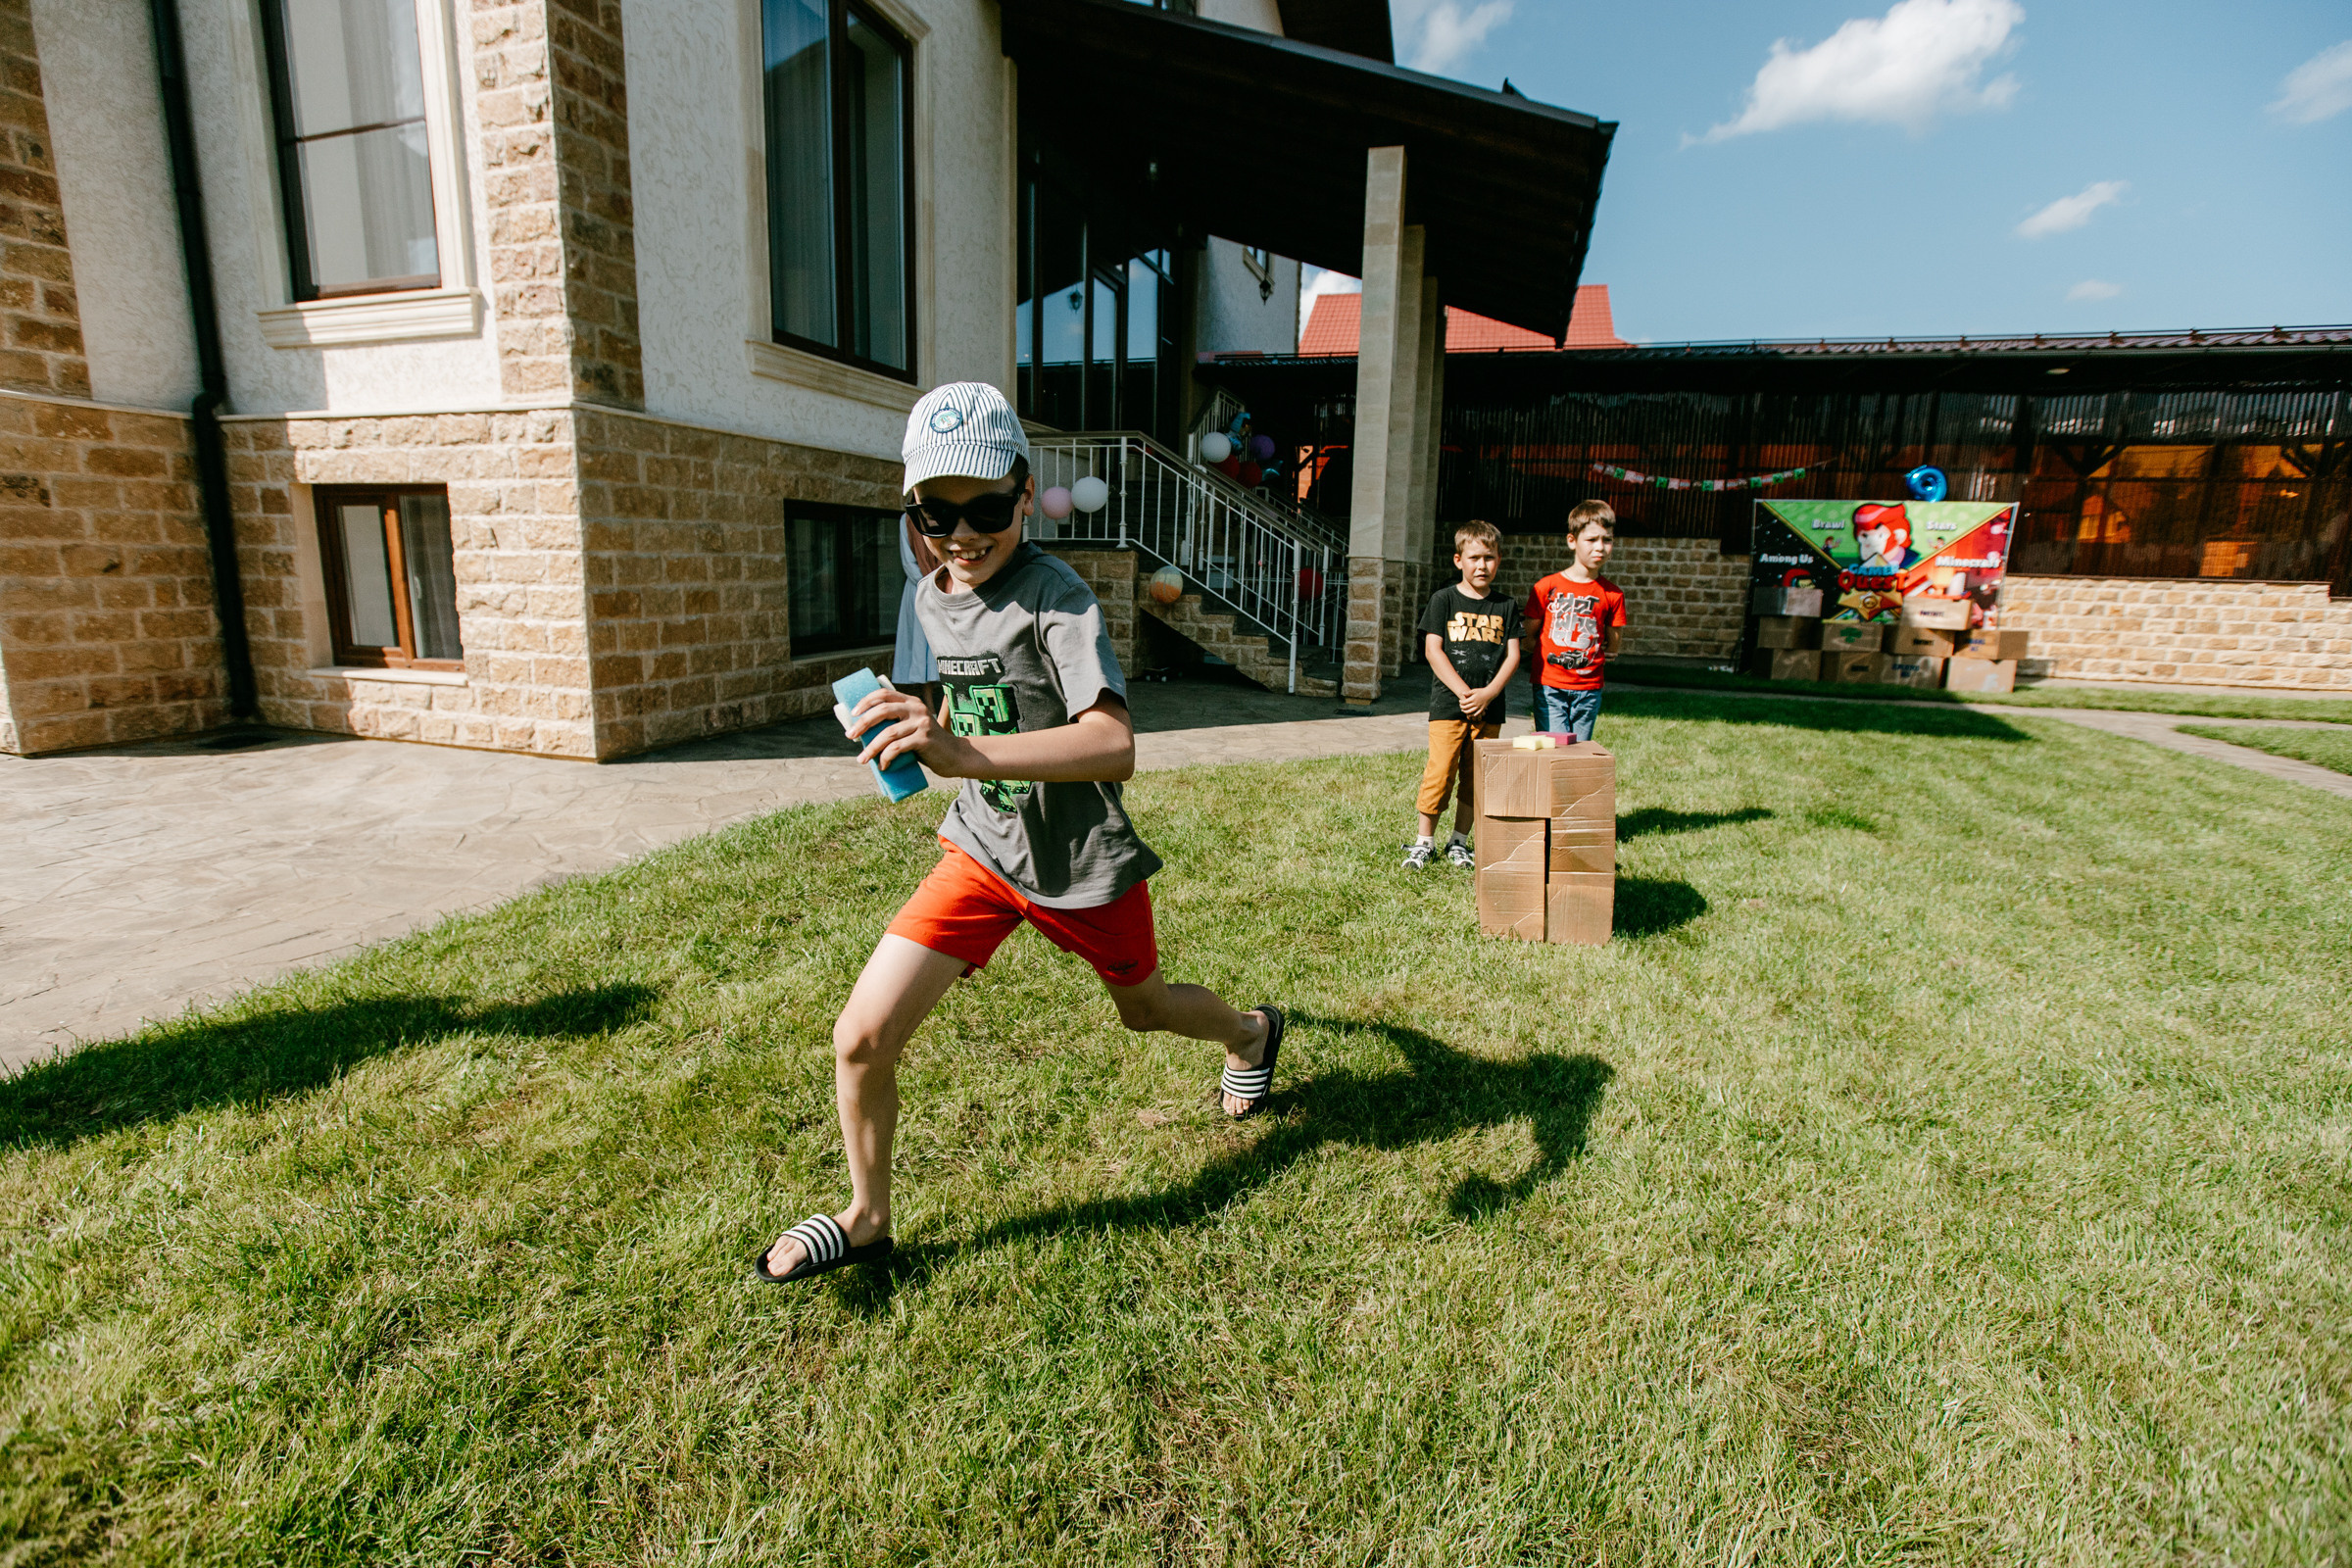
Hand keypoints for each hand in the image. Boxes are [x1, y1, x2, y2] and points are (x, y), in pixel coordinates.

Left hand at [850, 687, 972, 776]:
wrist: (954, 756)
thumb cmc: (927, 745)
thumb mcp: (912, 728)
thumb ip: (895, 724)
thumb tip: (862, 733)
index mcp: (911, 702)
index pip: (884, 693)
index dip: (866, 701)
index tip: (853, 713)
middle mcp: (917, 709)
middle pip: (883, 710)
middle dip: (863, 723)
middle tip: (850, 736)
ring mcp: (922, 723)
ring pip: (888, 733)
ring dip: (871, 747)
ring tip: (862, 759)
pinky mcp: (925, 739)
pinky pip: (898, 747)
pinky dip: (886, 757)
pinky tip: (883, 766)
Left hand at [1457, 686, 1488, 718]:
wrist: (1490, 693)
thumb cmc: (1481, 691)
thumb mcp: (1474, 690)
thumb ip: (1468, 693)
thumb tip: (1462, 693)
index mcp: (1473, 699)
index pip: (1464, 702)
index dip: (1461, 702)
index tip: (1459, 701)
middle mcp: (1475, 703)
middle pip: (1466, 707)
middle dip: (1462, 707)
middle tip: (1460, 706)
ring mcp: (1479, 706)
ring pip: (1470, 711)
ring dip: (1466, 712)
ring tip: (1463, 711)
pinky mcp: (1482, 708)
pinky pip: (1477, 713)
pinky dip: (1473, 714)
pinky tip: (1471, 714)